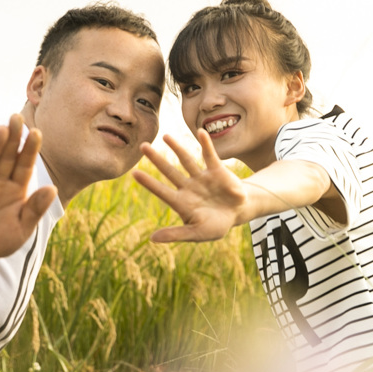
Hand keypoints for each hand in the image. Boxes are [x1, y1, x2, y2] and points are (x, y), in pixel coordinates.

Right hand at [0, 115, 59, 263]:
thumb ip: (35, 209)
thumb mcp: (22, 228)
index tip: (36, 132)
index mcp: (16, 190)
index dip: (30, 149)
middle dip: (13, 139)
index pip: (24, 165)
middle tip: (17, 117)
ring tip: (2, 129)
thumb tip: (53, 189)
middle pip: (7, 158)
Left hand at [134, 131, 248, 242]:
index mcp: (182, 203)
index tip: (134, 172)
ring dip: (177, 148)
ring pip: (187, 160)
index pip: (162, 191)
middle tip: (143, 146)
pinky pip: (210, 155)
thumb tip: (152, 239)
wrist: (238, 213)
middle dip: (157, 160)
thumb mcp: (197, 233)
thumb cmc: (216, 226)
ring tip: (165, 136)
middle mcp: (189, 187)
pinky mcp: (217, 170)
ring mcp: (202, 177)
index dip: (149, 183)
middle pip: (170, 171)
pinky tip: (200, 132)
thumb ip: (176, 234)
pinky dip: (206, 144)